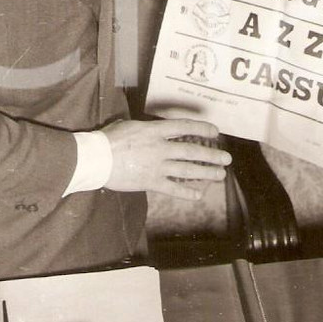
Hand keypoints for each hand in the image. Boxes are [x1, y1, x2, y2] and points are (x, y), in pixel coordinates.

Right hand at [102, 118, 230, 199]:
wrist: (96, 159)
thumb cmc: (108, 140)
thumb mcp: (130, 126)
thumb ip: (147, 129)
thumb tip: (156, 130)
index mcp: (154, 131)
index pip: (184, 128)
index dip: (202, 129)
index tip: (215, 131)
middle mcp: (160, 148)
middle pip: (192, 151)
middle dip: (211, 155)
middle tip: (227, 158)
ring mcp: (157, 166)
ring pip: (187, 170)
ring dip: (206, 173)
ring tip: (220, 174)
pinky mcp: (150, 182)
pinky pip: (173, 188)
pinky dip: (186, 192)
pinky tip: (198, 195)